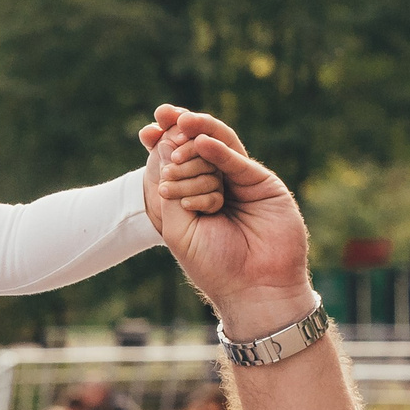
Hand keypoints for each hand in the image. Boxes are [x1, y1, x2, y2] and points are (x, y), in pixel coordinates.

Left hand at [136, 106, 315, 335]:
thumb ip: (171, 190)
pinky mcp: (263, 185)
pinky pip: (238, 162)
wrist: (253, 288)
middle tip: (159, 124)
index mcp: (194, 199)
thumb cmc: (214, 265)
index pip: (177, 164)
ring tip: (179, 122)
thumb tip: (162, 147)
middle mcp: (218, 187)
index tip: (146, 132)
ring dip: (198, 133)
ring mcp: (241, 184)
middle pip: (198, 151)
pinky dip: (219, 151)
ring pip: (219, 149)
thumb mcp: (179, 228)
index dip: (163, 146)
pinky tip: (201, 143)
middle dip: (178, 134)